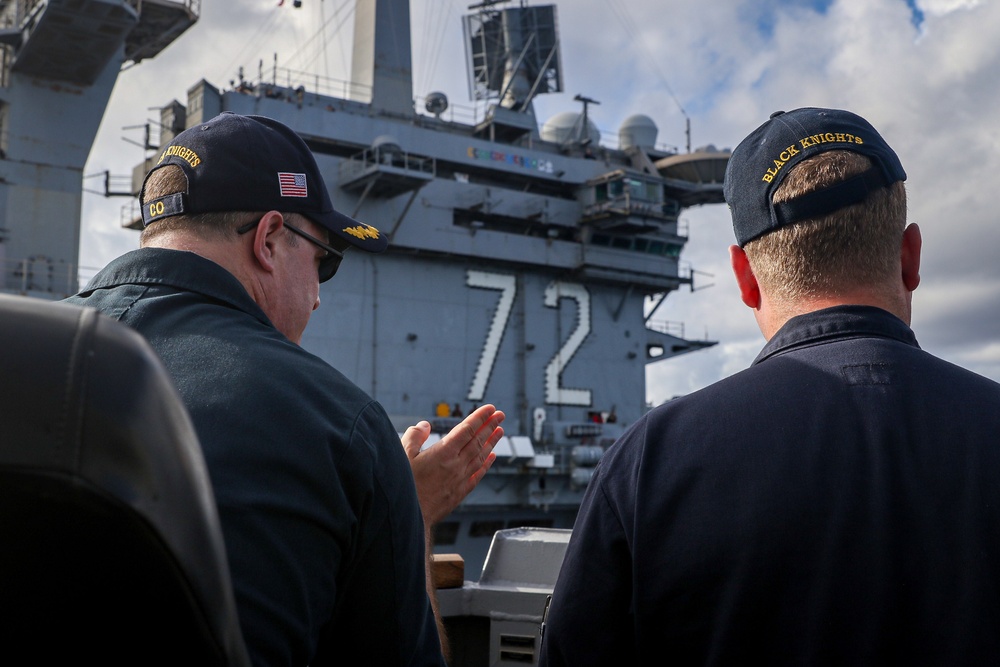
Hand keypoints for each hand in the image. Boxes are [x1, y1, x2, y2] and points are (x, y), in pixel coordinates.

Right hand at [401, 404, 503, 525]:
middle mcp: (456, 464)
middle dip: (490, 426)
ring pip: (480, 457)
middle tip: (501, 415)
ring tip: (500, 431)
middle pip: (477, 441)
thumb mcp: (402, 456)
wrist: (409, 517)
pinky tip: (492, 457)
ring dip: (491, 442)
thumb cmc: (403, 485)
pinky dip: (486, 464)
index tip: (490, 409)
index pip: (467, 430)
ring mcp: (460, 479)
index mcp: (443, 452)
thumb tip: (425, 425)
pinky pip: (478, 475)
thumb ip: (414, 437)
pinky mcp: (459, 492)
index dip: (480, 417)